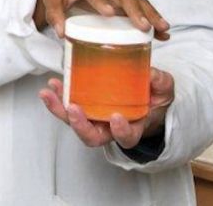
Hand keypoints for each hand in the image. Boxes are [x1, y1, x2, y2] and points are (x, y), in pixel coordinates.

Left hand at [34, 0, 169, 39]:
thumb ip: (55, 14)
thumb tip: (62, 33)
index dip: (102, 1)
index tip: (110, 13)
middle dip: (136, 10)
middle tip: (145, 26)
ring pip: (137, 0)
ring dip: (151, 13)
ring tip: (163, 29)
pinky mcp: (123, 0)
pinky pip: (140, 6)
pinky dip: (152, 18)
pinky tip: (163, 33)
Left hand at [38, 68, 175, 148]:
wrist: (143, 96)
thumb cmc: (153, 97)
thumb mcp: (163, 89)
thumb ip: (160, 82)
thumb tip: (151, 74)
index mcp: (132, 128)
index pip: (126, 138)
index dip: (121, 131)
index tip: (117, 118)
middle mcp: (109, 129)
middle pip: (91, 136)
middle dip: (79, 125)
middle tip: (72, 109)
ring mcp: (94, 119)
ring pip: (74, 122)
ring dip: (59, 109)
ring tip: (49, 93)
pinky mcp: (82, 108)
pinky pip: (67, 107)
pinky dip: (58, 97)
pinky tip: (53, 84)